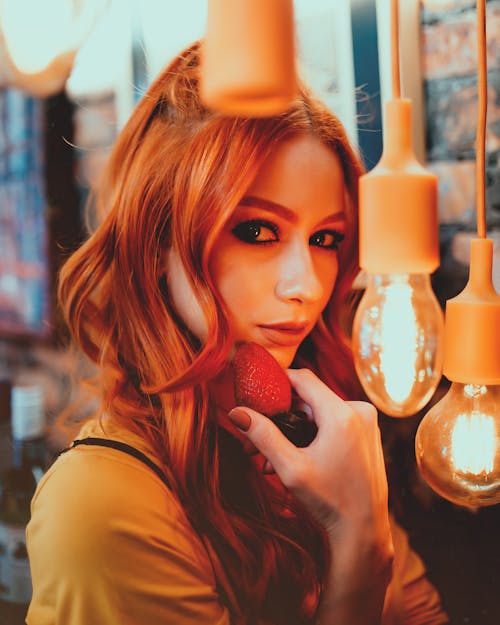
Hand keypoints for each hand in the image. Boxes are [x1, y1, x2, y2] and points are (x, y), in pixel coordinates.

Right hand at [229, 368, 388, 530]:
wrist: (364, 530)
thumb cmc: (330, 501)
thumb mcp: (290, 468)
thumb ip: (263, 435)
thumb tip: (236, 412)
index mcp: (342, 414)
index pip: (303, 378)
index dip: (278, 381)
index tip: (257, 392)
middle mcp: (360, 411)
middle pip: (309, 399)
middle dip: (282, 418)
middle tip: (258, 444)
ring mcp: (366, 422)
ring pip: (320, 413)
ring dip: (296, 431)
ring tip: (273, 461)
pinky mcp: (367, 433)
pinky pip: (333, 423)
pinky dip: (314, 435)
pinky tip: (297, 458)